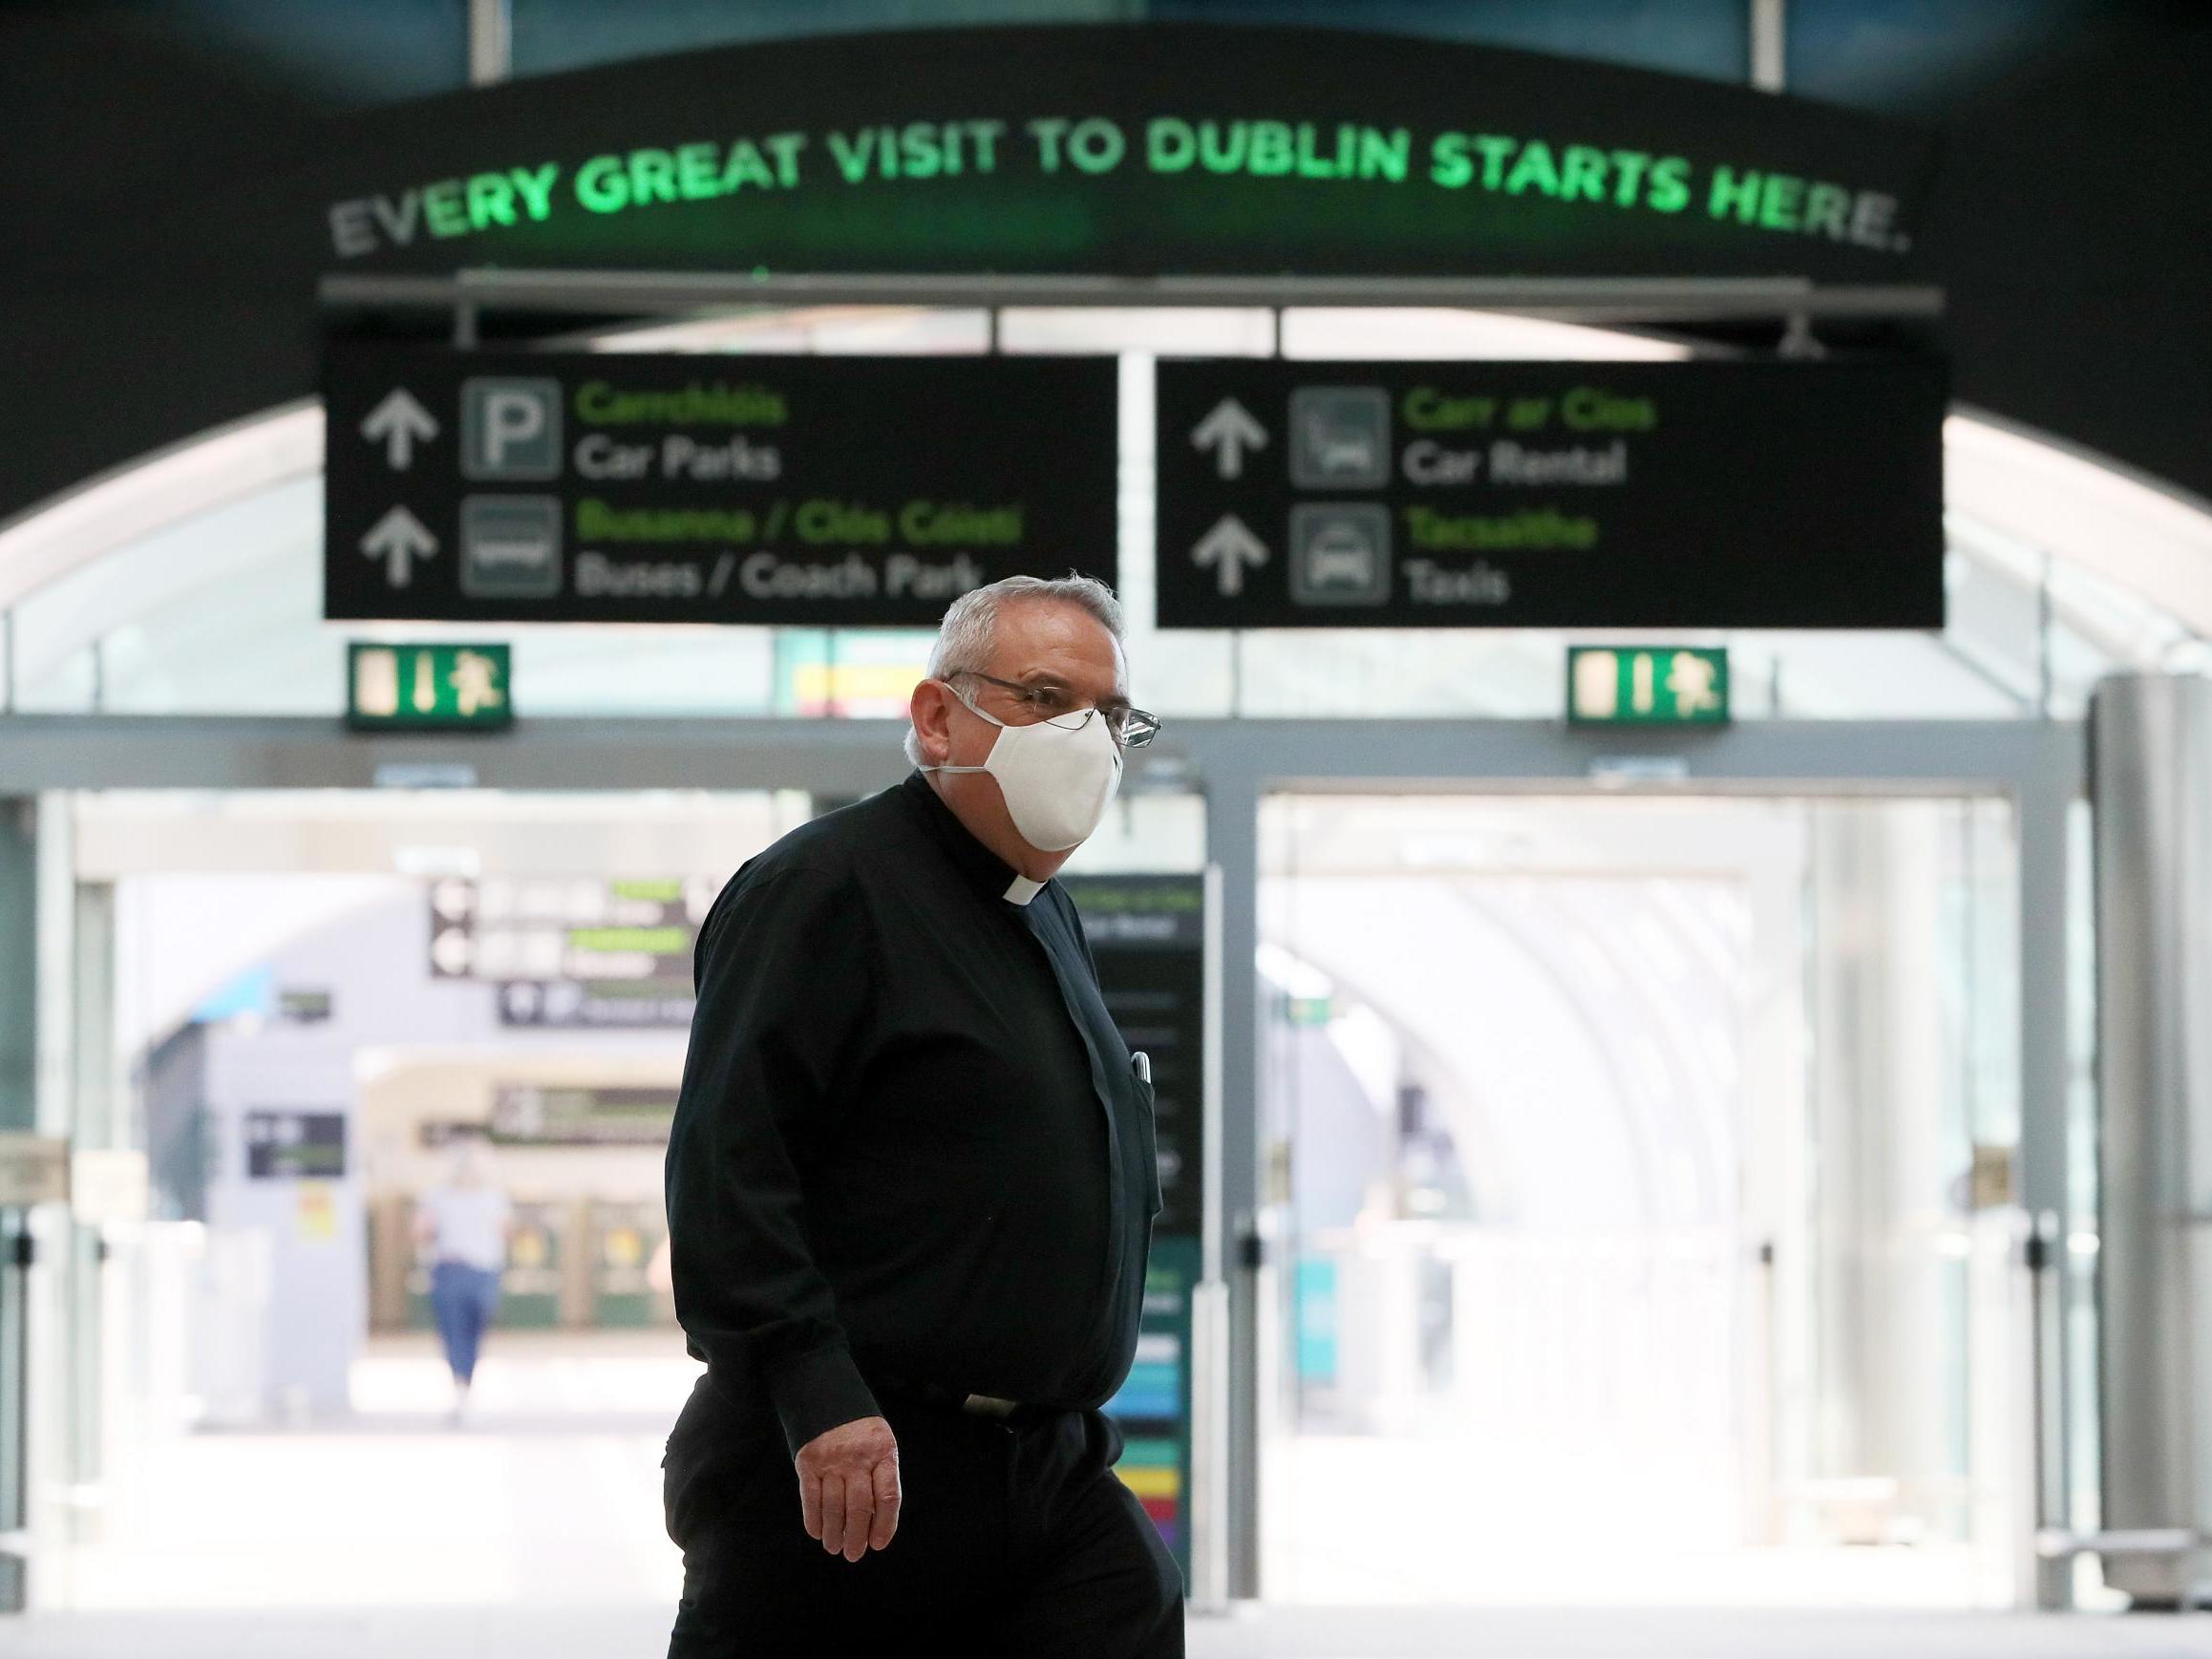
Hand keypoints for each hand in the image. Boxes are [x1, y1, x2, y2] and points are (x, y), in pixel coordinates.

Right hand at [794, 1415, 899, 1561]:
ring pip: (833, 1507)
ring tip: (835, 1547)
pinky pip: (811, 1499)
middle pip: (860, 1507)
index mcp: (883, 1451)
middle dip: (857, 1537)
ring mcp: (831, 1459)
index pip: (888, 1496)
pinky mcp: (807, 1461)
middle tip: (854, 1555)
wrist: (826, 1394)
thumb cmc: (859, 1430)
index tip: (878, 1545)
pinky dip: (813, 1520)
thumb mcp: (880, 1443)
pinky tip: (817, 1533)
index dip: (885, 1525)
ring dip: (834, 1533)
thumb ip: (880, 1477)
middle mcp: (857, 1456)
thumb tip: (873, 1524)